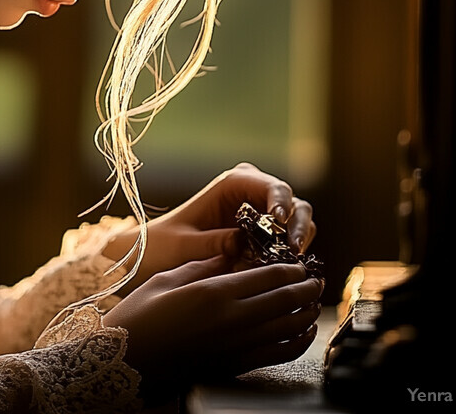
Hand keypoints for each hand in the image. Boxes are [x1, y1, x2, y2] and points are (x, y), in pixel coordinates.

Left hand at [102, 163, 316, 292]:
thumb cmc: (166, 245)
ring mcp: (263, 212)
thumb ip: (212, 243)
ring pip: (298, 221)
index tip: (279, 224)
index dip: (282, 203)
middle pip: (293, 203)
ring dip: (298, 241)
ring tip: (289, 265)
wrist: (158, 255)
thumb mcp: (184, 246)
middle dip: (297, 226)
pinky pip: (290, 239)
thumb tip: (242, 242)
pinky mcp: (267, 234)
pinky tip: (282, 271)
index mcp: (233, 184)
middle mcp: (252, 192)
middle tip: (293, 252)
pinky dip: (291, 253)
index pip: (272, 186)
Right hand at [102, 257, 322, 404]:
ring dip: (305, 311)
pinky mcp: (235, 365)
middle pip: (284, 300)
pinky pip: (278, 353)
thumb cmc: (138, 318)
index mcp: (214, 292)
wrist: (124, 363)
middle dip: (305, 287)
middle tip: (314, 278)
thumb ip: (201, 265)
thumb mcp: (166, 279)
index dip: (289, 267)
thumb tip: (228, 257)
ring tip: (312, 300)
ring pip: (287, 327)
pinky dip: (297, 341)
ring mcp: (236, 345)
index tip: (298, 261)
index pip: (267, 276)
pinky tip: (302, 333)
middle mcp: (232, 320)